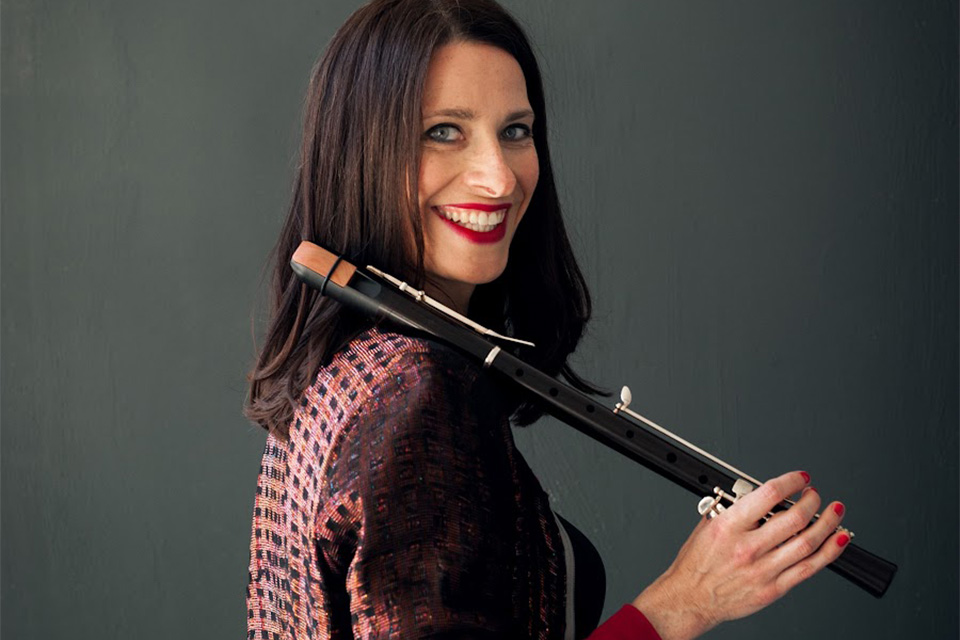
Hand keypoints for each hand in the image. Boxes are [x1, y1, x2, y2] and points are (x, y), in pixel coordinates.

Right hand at [630, 471, 849, 639]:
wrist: (690, 598)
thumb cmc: (696, 564)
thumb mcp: (708, 524)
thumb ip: (735, 509)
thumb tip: (762, 496)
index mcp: (729, 526)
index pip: (769, 494)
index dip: (791, 481)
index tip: (800, 478)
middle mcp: (748, 548)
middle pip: (794, 518)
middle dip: (812, 501)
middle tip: (815, 494)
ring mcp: (763, 570)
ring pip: (807, 543)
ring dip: (827, 523)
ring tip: (834, 511)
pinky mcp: (773, 589)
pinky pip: (809, 568)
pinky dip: (829, 552)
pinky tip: (838, 539)